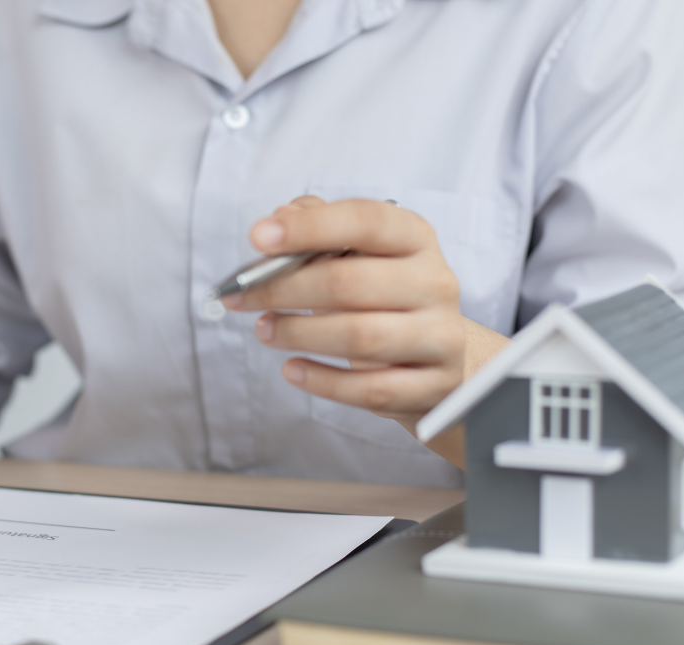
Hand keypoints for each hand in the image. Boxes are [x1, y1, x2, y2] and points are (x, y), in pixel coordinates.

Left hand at [223, 197, 505, 465]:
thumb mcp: (360, 255)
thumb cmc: (385, 299)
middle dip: (285, 289)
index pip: (365, 222)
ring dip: (298, 334)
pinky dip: (322, 381)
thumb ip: (320, 229)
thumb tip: (282, 216)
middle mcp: (434, 283)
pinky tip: (292, 369)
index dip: (309, 228)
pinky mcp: (433, 385)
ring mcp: (439, 337)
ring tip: (265, 330)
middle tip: (244, 296)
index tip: (258, 237)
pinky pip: (369, 388)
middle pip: (350, 283)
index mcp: (415, 239)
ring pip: (359, 337)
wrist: (438, 356)